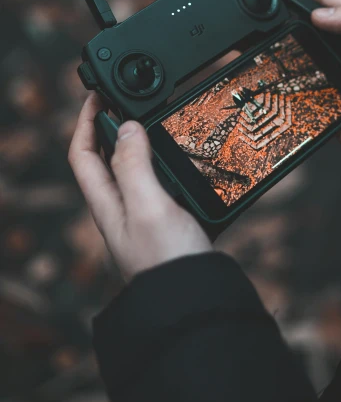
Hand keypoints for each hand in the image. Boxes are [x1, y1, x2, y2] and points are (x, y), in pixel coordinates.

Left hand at [68, 92, 211, 282]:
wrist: (197, 307)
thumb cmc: (167, 264)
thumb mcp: (148, 206)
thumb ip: (134, 165)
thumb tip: (125, 127)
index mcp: (107, 205)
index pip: (82, 155)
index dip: (84, 120)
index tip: (99, 94)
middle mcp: (122, 212)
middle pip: (108, 161)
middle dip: (115, 128)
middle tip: (133, 103)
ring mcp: (147, 221)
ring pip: (140, 173)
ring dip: (147, 146)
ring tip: (163, 125)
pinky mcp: (172, 228)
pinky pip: (166, 189)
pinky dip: (174, 169)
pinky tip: (192, 166)